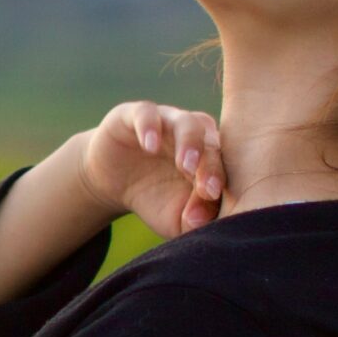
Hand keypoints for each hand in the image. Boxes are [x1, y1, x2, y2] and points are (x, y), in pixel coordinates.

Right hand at [75, 101, 224, 239]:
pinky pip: (147, 114)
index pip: (224, 167)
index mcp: (211, 158)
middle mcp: (196, 135)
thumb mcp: (173, 218)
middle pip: (211, 144)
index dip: (219, 180)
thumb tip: (201, 223)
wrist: (113, 183)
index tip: (211, 197)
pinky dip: (150, 127)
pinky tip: (149, 146)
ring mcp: (168, 121)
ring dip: (189, 143)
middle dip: (209, 165)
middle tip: (205, 187)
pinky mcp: (135, 115)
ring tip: (184, 166)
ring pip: (187, 123)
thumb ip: (193, 223)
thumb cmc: (155, 199)